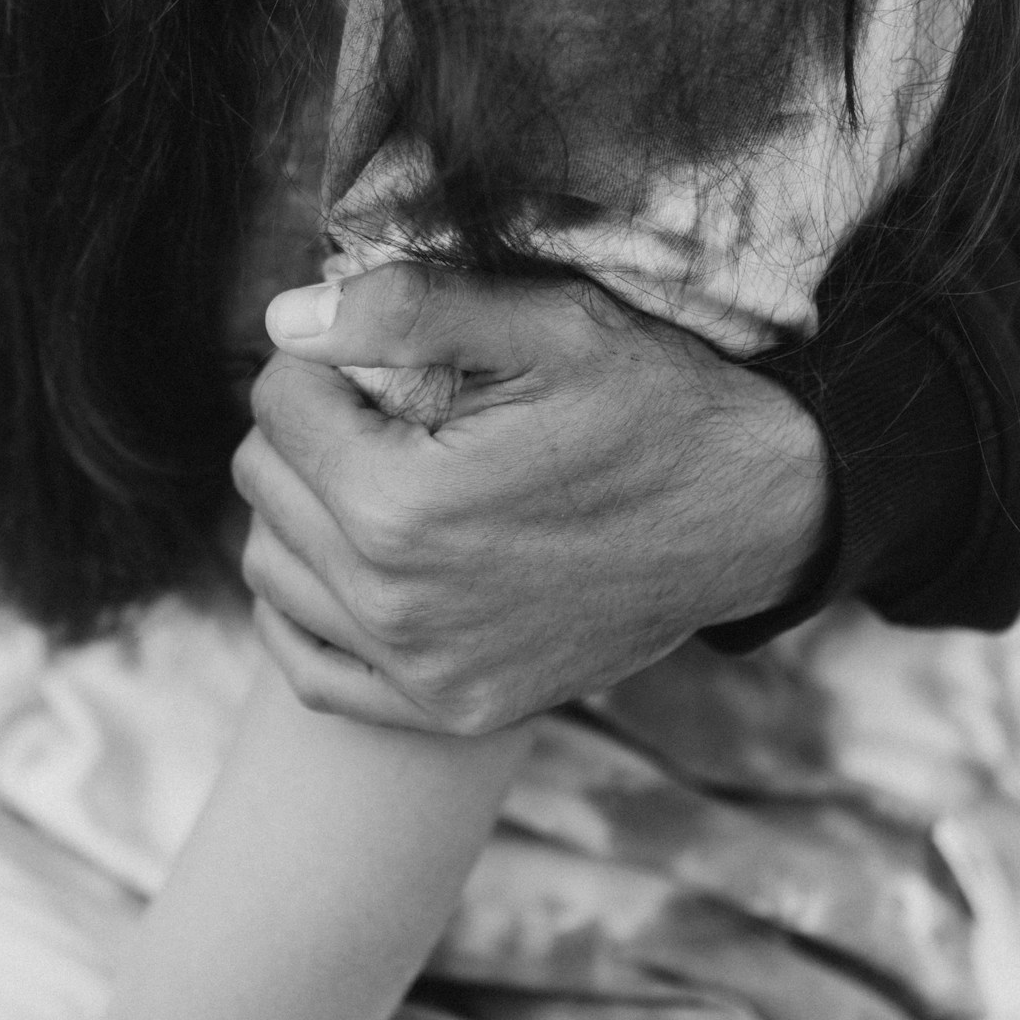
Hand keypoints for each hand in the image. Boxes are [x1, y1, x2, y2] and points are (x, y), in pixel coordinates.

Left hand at [233, 265, 830, 733]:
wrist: (754, 515)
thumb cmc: (656, 404)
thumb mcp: (548, 324)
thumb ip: (402, 311)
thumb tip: (283, 319)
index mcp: (403, 503)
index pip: (278, 400)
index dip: (322, 355)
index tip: (380, 352)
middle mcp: (397, 603)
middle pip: (264, 479)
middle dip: (310, 424)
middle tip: (385, 403)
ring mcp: (423, 670)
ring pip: (271, 566)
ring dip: (304, 507)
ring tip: (379, 470)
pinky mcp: (450, 708)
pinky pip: (310, 669)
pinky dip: (308, 608)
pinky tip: (349, 560)